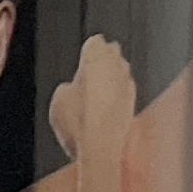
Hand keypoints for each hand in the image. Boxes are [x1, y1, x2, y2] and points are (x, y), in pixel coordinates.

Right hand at [48, 35, 137, 176]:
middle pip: (112, 54)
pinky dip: (118, 95)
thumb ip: (67, 86)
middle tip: (93, 65)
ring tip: (100, 85)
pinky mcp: (134, 104)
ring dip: (113, 76)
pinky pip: (126, 92)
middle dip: (105, 58)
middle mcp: (116, 68)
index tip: (86, 52)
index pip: (95, 42)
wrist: (101, 150)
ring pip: (122, 72)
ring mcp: (128, 86)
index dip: (89, 48)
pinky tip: (109, 105)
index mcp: (95, 57)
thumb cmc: (79, 122)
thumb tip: (73, 88)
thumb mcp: (58, 100)